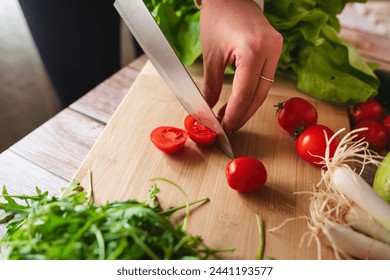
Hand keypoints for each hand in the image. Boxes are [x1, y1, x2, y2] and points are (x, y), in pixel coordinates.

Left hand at [199, 0, 282, 134]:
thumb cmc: (218, 18)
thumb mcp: (211, 56)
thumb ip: (210, 86)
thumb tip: (207, 110)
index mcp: (253, 49)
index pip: (244, 93)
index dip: (233, 114)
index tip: (223, 127)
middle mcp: (270, 49)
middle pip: (258, 95)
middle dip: (242, 114)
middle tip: (227, 127)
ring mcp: (276, 48)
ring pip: (264, 89)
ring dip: (248, 106)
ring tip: (231, 118)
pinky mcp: (276, 49)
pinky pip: (266, 78)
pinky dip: (253, 93)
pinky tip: (240, 102)